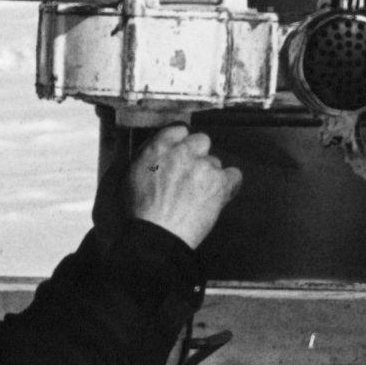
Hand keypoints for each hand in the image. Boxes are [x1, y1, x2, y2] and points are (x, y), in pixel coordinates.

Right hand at [125, 124, 241, 251]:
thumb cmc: (141, 212)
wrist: (158, 235)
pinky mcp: (220, 183)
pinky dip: (229, 184)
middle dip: (197, 155)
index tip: (180, 154)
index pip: (179, 129)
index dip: (181, 142)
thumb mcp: (131, 176)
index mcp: (160, 147)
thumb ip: (147, 157)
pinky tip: (219, 194)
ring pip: (215, 162)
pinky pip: (234, 175)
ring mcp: (204, 166)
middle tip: (190, 174)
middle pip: (201, 140)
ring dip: (209, 174)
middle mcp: (183, 151)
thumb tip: (158, 152)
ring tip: (198, 195)